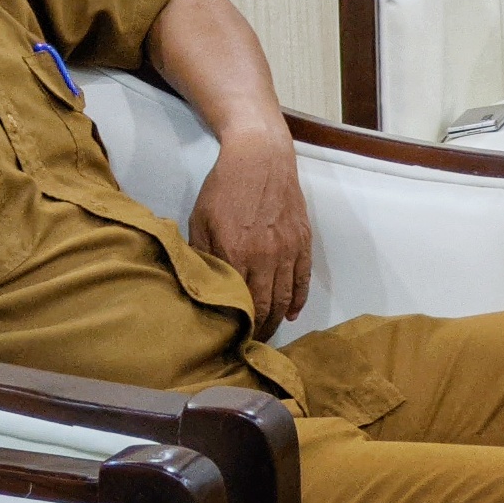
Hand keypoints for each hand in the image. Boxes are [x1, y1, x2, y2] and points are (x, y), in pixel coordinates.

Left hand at [191, 130, 312, 330]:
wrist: (261, 157)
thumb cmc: (224, 187)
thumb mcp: (200, 219)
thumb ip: (202, 254)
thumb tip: (201, 286)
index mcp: (236, 253)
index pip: (240, 303)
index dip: (237, 326)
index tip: (231, 340)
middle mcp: (266, 256)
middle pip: (266, 306)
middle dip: (259, 330)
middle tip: (250, 345)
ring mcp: (288, 249)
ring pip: (286, 297)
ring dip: (278, 320)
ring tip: (269, 333)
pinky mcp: (303, 241)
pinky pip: (304, 279)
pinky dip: (299, 299)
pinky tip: (293, 313)